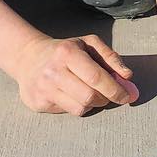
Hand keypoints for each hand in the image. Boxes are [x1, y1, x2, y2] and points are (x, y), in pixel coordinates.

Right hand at [13, 34, 139, 114]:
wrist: (28, 57)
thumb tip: (128, 76)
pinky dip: (77, 106)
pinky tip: (73, 95)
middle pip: (89, 96)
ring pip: (80, 108)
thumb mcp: (88, 44)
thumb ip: (110, 58)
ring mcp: (43, 89)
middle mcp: (53, 72)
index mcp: (67, 53)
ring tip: (90, 92)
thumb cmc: (65, 50)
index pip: (96, 77)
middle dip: (106, 98)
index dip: (115, 89)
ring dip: (93, 104)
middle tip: (109, 95)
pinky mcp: (37, 103)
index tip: (127, 96)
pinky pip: (68, 112)